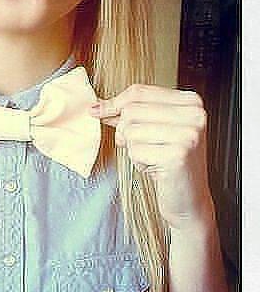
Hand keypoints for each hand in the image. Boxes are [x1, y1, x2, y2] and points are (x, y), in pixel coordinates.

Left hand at [90, 84, 214, 230]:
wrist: (189, 199)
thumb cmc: (170, 164)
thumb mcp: (153, 131)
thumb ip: (130, 114)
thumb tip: (98, 106)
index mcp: (190, 102)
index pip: (139, 92)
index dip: (114, 103)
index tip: (97, 110)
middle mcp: (194, 115)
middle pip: (131, 111)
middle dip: (125, 132)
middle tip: (141, 147)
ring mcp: (188, 134)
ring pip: (130, 131)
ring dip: (133, 149)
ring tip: (153, 158)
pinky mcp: (178, 155)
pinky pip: (135, 151)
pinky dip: (139, 163)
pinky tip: (156, 168)